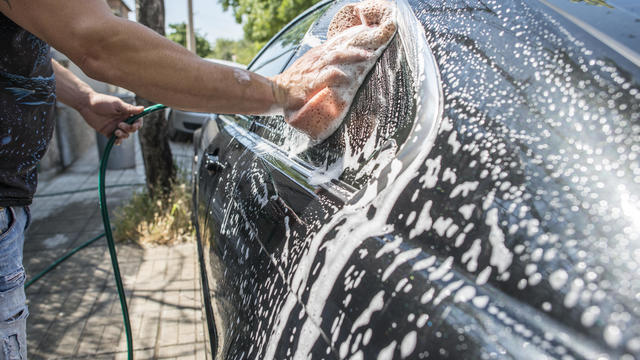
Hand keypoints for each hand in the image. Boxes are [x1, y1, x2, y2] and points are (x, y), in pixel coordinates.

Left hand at [79, 92, 144, 144]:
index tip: (135, 125)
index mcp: (126, 113)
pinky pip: (116, 140)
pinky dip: (117, 141)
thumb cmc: (102, 101)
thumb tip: (143, 108)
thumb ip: (129, 108)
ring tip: (116, 131)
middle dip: (129, 129)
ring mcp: (115, 127)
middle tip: (120, 124)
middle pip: (132, 129)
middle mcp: (122, 120)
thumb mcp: (117, 104)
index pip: (137, 121)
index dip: (138, 124)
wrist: (86, 105)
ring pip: (125, 135)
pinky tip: (115, 140)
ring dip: (123, 135)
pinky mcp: (108, 132)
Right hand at [271, 0, 395, 140]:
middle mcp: (317, 59)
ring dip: (352, 55)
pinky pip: (326, 76)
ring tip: (367, 56)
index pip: (337, 43)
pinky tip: (347, 76)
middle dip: (357, 47)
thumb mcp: (309, 68)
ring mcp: (313, 70)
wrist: (276, 91)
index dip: (353, 39)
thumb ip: (323, 64)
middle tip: (374, 48)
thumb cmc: (294, 83)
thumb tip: (341, 65)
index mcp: (317, 55)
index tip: (369, 37)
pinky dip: (337, 75)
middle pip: (340, 48)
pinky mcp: (310, 83)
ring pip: (335, 57)